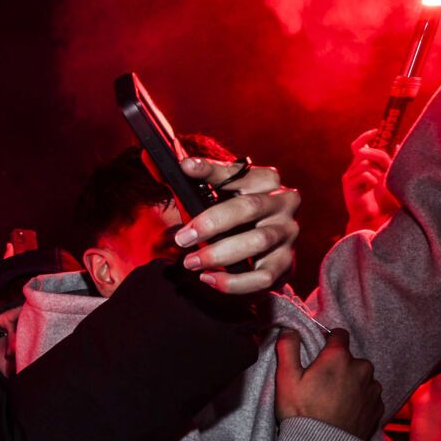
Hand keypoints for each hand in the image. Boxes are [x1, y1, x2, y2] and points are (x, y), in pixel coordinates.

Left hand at [172, 158, 299, 294]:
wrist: (265, 255)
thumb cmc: (234, 220)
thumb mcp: (214, 199)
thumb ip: (190, 183)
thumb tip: (153, 159)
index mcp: (265, 180)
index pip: (235, 172)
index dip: (209, 170)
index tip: (185, 167)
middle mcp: (282, 202)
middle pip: (247, 207)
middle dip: (210, 223)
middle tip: (181, 239)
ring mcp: (287, 233)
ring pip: (256, 242)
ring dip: (218, 254)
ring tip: (190, 262)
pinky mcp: (285, 264)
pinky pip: (261, 276)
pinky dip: (232, 282)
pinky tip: (209, 278)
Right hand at [275, 328, 383, 439]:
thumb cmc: (302, 412)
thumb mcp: (286, 379)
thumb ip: (287, 349)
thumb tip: (289, 330)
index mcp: (338, 358)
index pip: (339, 334)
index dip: (328, 340)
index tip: (319, 353)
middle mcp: (361, 368)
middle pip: (351, 358)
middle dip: (340, 366)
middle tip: (322, 384)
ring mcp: (372, 389)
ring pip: (362, 377)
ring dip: (351, 383)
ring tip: (334, 400)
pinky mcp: (378, 407)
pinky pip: (369, 396)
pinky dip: (359, 400)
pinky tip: (344, 411)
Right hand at [340, 129, 399, 234]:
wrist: (377, 219)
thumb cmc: (386, 199)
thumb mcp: (393, 176)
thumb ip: (393, 161)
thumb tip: (397, 144)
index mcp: (363, 165)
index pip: (359, 145)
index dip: (367, 136)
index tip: (378, 131)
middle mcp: (354, 169)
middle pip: (362, 151)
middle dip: (378, 155)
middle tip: (387, 165)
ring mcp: (350, 177)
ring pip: (364, 163)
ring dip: (378, 171)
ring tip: (382, 182)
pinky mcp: (349, 187)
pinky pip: (364, 175)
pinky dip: (373, 180)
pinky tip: (374, 188)